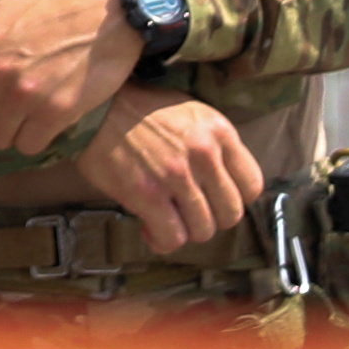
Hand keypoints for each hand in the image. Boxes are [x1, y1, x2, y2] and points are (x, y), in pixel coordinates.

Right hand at [77, 94, 261, 252]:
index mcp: (220, 131)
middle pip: (231, 213)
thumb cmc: (141, 110)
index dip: (234, 199)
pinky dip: (162, 240)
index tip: (215, 199)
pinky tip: (149, 227)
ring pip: (203, 230)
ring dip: (185, 231)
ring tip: (167, 218)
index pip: (253, 185)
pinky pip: (172, 237)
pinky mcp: (147, 194)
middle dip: (210, 219)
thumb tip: (223, 183)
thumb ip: (214, 145)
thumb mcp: (192, 112)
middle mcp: (204, 154)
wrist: (96, 108)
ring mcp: (176, 176)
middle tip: (189, 212)